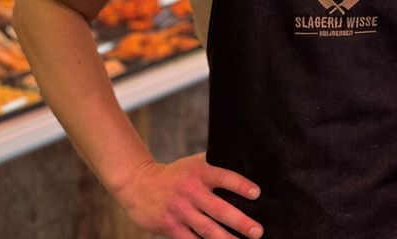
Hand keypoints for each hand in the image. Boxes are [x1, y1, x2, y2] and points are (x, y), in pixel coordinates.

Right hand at [111, 152, 262, 238]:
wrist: (138, 184)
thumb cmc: (174, 174)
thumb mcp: (193, 163)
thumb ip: (214, 166)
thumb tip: (243, 164)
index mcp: (199, 173)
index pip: (224, 177)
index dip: (240, 186)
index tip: (256, 194)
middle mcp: (190, 192)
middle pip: (219, 209)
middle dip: (241, 222)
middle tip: (257, 231)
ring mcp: (180, 211)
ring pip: (208, 229)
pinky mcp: (170, 227)